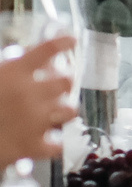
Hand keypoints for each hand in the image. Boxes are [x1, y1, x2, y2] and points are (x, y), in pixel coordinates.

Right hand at [0, 36, 74, 169]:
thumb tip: (23, 53)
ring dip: (63, 111)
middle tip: (55, 87)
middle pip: (66, 81)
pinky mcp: (33, 145)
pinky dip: (53, 143)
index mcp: (13, 72)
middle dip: (62, 83)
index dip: (61, 43)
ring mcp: (34, 120)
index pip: (46, 50)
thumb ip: (6, 67)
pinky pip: (58, 144)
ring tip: (54, 113)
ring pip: (70, 110)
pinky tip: (47, 140)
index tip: (71, 40)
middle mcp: (29, 93)